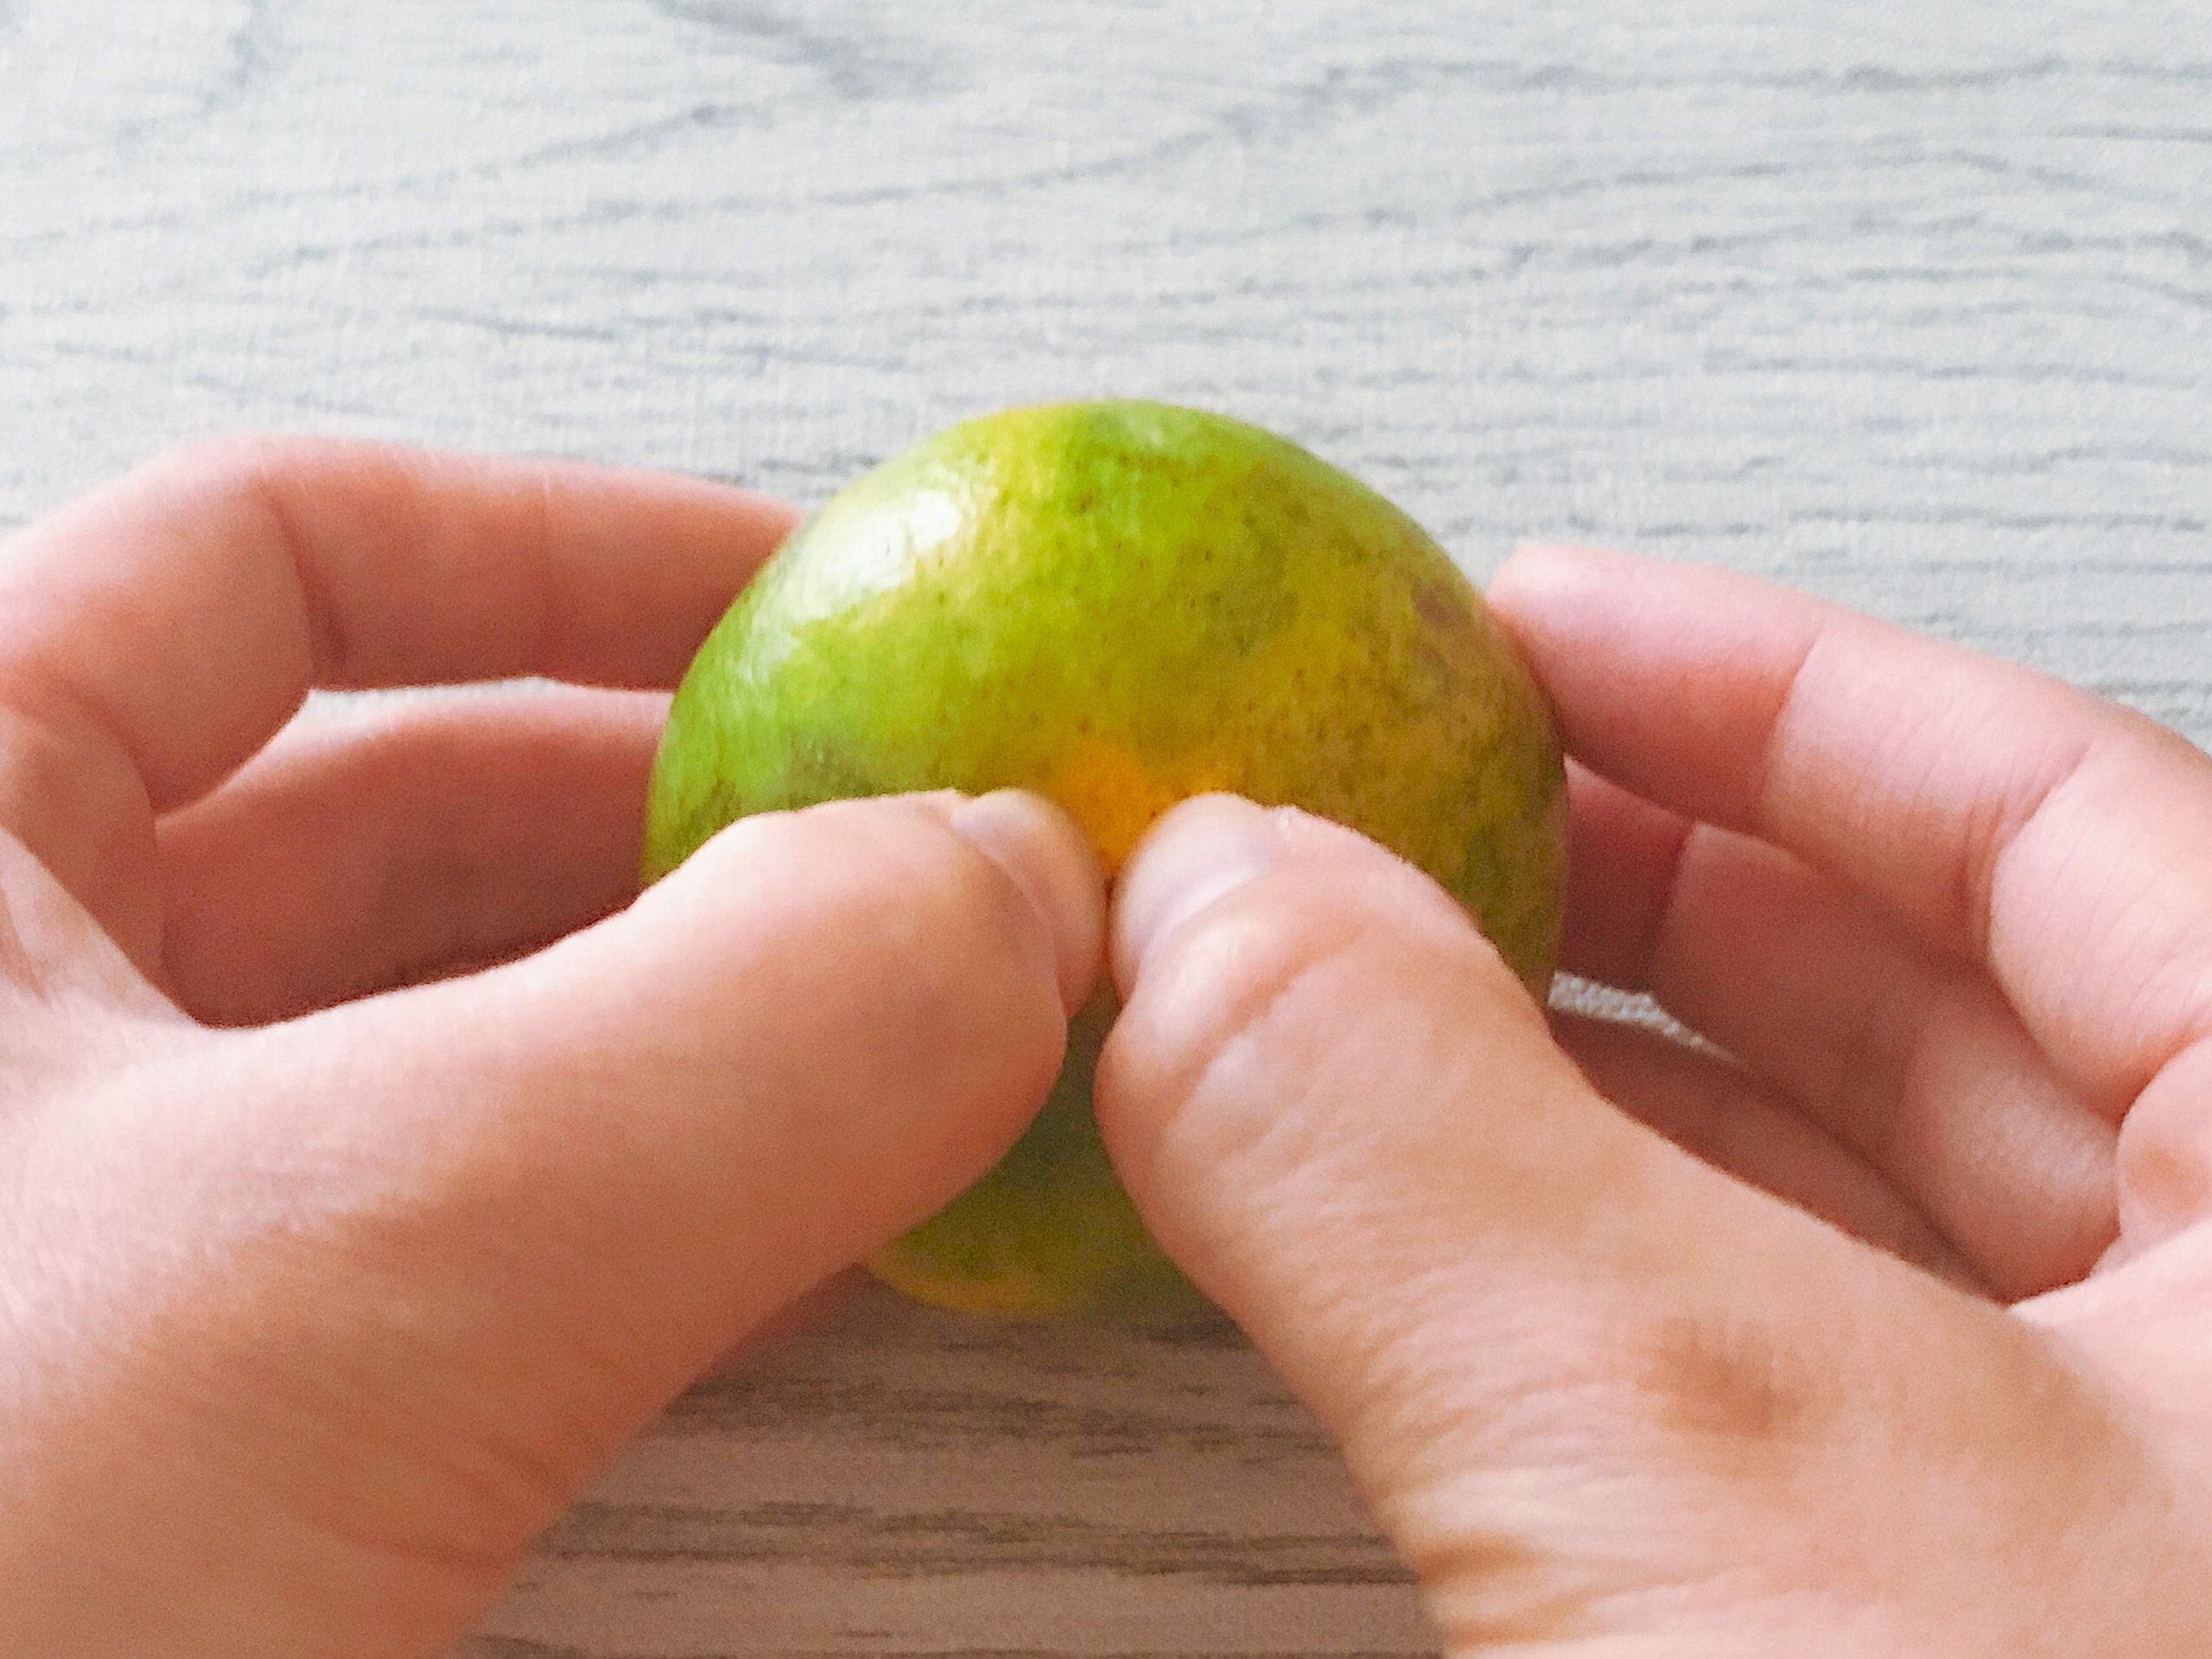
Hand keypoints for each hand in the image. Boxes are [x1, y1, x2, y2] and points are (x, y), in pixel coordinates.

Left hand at [0, 440, 1102, 1656]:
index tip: (835, 603)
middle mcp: (2, 1037)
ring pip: (474, 1067)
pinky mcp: (204, 1468)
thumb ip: (734, 1038)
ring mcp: (98, 1267)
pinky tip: (836, 1272)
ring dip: (727, 1050)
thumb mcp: (323, 1277)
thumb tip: (1031, 888)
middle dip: (708, 823)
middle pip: (408, 815)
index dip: (575, 546)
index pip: (270, 557)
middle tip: (958, 875)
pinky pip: (491, 1280)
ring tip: (947, 1068)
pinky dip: (683, 1243)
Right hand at [1098, 544, 2211, 1654]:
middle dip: (1647, 891)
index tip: (1519, 626)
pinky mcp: (1982, 1658)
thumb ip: (1428, 1156)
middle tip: (1407, 821)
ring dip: (1588, 1112)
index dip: (1758, 685)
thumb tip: (1202, 902)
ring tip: (1362, 1030)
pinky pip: (1788, 1420)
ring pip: (1855, 1227)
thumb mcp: (1730, 1464)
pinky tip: (1433, 1287)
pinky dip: (1591, 1323)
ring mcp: (2154, 1541)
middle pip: (1947, 1005)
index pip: (2051, 809)